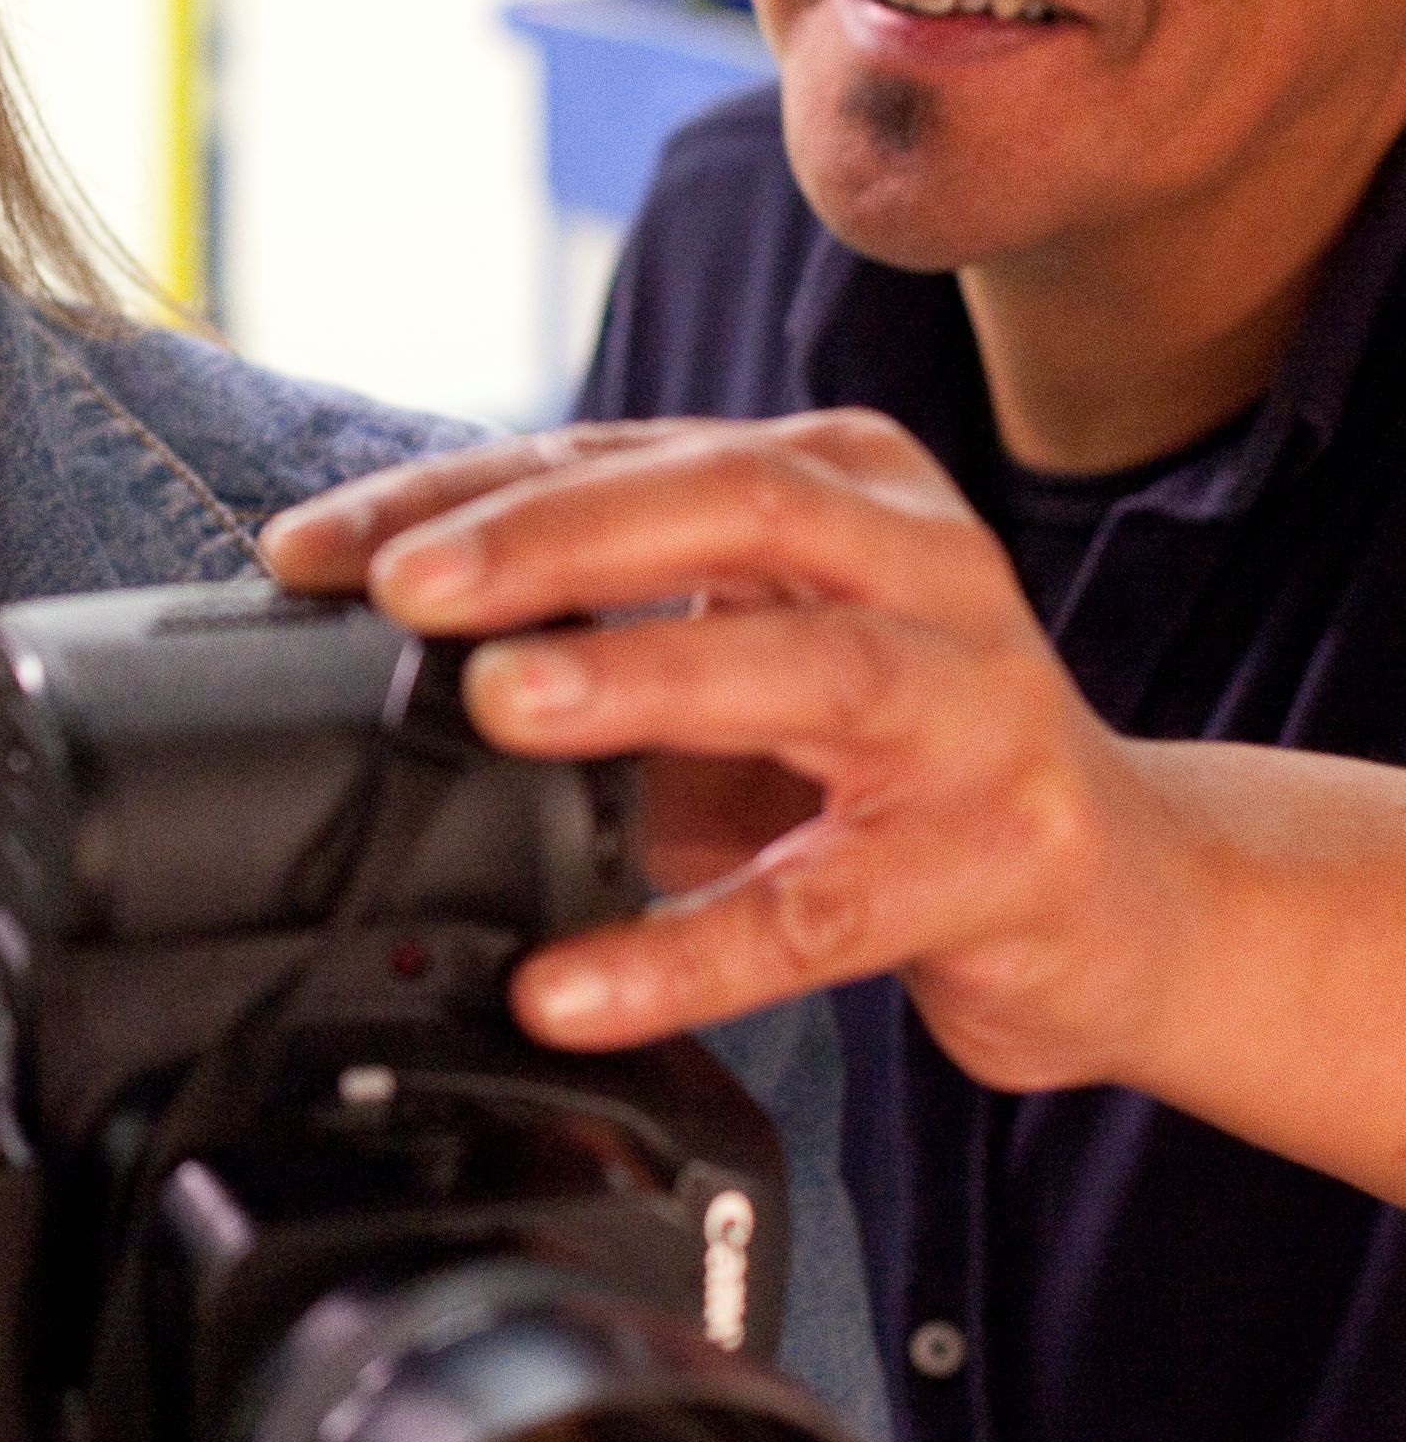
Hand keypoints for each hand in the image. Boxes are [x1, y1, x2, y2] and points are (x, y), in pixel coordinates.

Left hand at [262, 414, 1247, 1106]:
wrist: (1123, 902)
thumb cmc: (903, 764)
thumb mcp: (751, 665)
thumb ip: (603, 637)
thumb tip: (371, 650)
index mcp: (847, 487)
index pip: (629, 457)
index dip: (464, 496)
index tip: (319, 550)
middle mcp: (926, 566)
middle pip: (732, 507)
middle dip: (553, 539)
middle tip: (406, 588)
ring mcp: (981, 709)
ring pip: (804, 671)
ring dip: (639, 679)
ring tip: (497, 702)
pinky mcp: (1001, 862)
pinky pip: (822, 907)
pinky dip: (684, 946)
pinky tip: (573, 984)